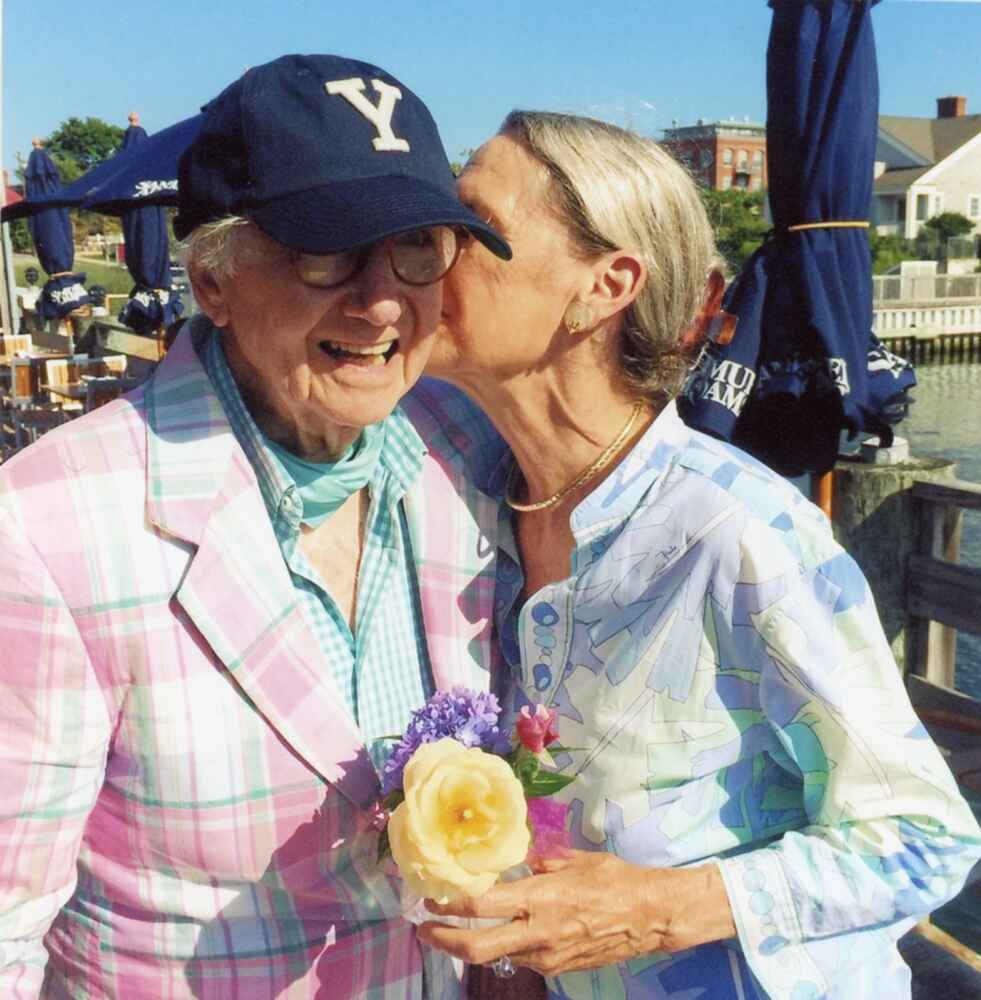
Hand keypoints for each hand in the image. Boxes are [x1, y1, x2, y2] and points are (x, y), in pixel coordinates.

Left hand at [417, 850, 735, 978]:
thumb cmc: (614, 879)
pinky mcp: (557, 968)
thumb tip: (514, 860)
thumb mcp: (573, 860)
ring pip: (497, 954)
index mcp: (539, 898)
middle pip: (476, 947)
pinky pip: (522, 957)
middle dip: (443, 940)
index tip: (428, 898)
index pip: (481, 905)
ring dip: (474, 943)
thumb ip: (539, 864)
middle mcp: (537, 931)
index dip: (449, 904)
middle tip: (423, 928)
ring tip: (457, 927)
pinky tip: (505, 930)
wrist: (651, 917)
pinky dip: (507, 944)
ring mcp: (546, 955)